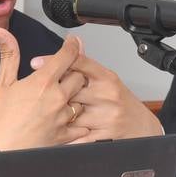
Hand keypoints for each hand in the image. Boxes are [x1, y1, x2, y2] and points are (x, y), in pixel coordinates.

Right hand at [0, 30, 88, 150]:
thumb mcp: (3, 83)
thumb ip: (8, 55)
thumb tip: (3, 33)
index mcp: (43, 82)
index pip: (67, 56)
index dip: (72, 46)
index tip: (73, 43)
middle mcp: (57, 98)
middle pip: (80, 76)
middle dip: (73, 73)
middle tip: (62, 76)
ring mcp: (63, 117)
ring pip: (82, 99)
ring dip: (75, 96)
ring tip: (61, 99)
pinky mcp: (65, 134)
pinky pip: (81, 124)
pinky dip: (78, 121)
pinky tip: (67, 119)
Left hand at [30, 48, 162, 141]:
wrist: (142, 128)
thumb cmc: (121, 103)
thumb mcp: (108, 80)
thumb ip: (87, 65)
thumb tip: (73, 42)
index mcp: (107, 78)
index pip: (79, 63)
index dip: (54, 60)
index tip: (35, 62)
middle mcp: (107, 95)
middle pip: (70, 87)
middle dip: (51, 90)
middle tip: (33, 92)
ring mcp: (105, 116)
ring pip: (71, 112)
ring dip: (55, 114)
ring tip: (41, 113)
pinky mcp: (102, 135)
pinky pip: (76, 135)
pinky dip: (62, 134)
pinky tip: (51, 132)